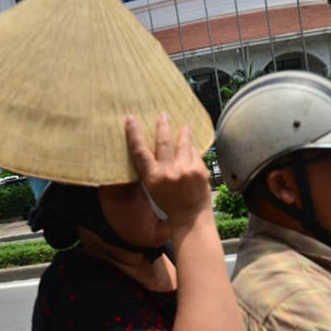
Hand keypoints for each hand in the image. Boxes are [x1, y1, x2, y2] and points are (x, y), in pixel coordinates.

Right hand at [125, 113, 211, 227]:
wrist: (190, 216)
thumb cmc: (169, 202)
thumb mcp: (153, 187)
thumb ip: (152, 168)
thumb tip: (153, 144)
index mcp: (153, 177)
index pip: (139, 151)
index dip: (134, 134)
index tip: (130, 119)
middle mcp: (168, 172)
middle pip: (164, 141)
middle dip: (163, 125)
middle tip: (163, 114)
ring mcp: (186, 170)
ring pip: (183, 144)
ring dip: (183, 133)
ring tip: (184, 127)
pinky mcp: (200, 170)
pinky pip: (195, 154)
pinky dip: (193, 151)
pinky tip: (192, 150)